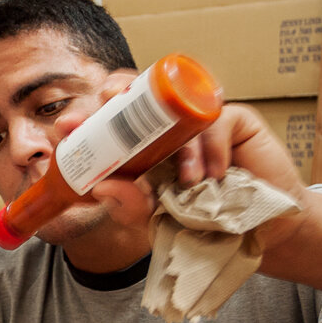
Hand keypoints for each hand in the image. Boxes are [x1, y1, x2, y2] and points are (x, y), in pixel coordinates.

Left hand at [90, 103, 306, 238]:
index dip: (84, 118)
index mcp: (135, 146)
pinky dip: (213, 148)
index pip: (104, 122)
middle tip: (109, 102)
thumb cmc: (198, 220)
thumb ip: (127, 205)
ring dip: (177, 143)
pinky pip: (218, 120)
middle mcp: (163, 127)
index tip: (66, 127)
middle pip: (133, 91)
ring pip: (176, 105)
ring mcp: (196, 121)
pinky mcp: (235, 120)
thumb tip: (101, 186)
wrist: (255, 231)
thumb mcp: (154, 219)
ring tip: (186, 181)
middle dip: (115, 92)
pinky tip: (215, 174)